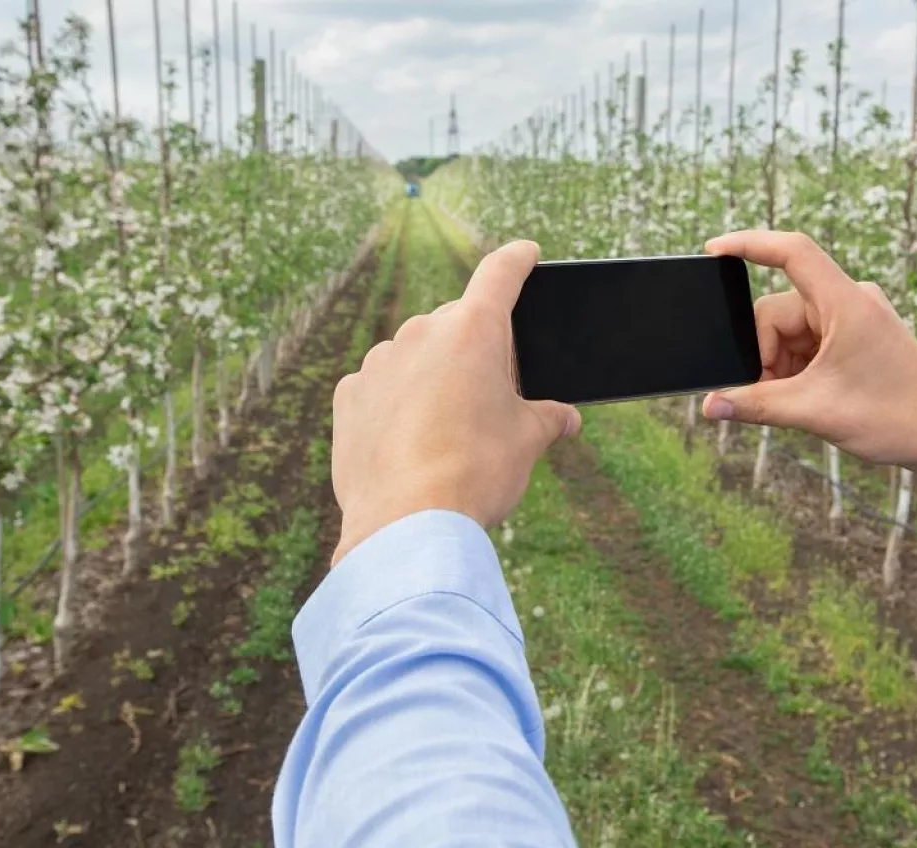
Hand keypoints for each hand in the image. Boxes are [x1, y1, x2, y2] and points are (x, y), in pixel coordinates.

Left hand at [331, 240, 580, 563]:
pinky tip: (409, 442)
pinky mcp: (349, 395)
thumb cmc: (476, 474)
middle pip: (458, 323)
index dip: (517, 260)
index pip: (500, 274)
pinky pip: (381, 386)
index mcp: (475, 330)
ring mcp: (380, 362)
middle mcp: (422, 332)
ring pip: (415, 355)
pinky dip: (396, 402)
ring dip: (433, 376)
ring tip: (447, 431)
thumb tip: (567, 419)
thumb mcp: (527, 442)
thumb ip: (549, 419)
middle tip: (491, 394)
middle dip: (476, 348)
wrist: (407, 524)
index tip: (524, 253)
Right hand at [702, 231, 916, 487]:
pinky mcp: (856, 334)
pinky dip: (797, 367)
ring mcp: (854, 316)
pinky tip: (807, 394)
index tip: (714, 250)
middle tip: (771, 392)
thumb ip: (755, 405)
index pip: (793, 252)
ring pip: (790, 330)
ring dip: (782, 365)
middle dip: (766, 353)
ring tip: (796, 399)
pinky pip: (808, 340)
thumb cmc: (893, 417)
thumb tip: (711, 406)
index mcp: (846, 304)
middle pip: (778, 310)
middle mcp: (850, 300)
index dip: (750, 244)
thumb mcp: (812, 411)